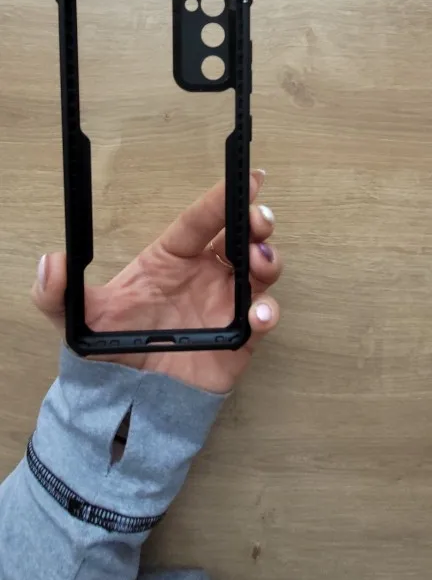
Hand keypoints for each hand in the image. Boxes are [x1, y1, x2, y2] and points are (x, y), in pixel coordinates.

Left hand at [32, 171, 281, 393]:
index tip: (245, 178)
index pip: (199, 221)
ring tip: (258, 260)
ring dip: (267, 259)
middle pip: (240, 237)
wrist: (129, 401)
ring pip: (259, 270)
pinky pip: (264, 318)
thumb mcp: (77, 320)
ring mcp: (225, 304)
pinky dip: (269, 311)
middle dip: (255, 222)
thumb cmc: (110, 351)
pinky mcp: (240, 338)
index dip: (220, 198)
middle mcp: (205, 275)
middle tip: (258, 219)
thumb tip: (52, 261)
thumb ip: (57, 292)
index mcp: (171, 259)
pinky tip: (260, 313)